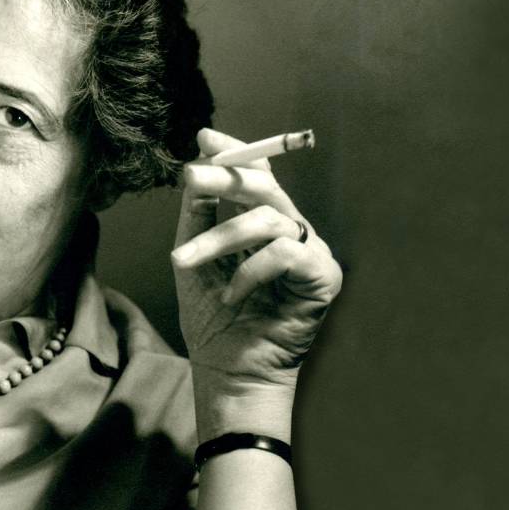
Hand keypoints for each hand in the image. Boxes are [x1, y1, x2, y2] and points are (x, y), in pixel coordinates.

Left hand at [172, 128, 342, 440]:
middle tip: (191, 176)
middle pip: (266, 187)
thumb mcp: (193, 258)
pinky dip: (248, 270)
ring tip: (184, 262)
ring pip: (267, 219)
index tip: (205, 138)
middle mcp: (291, 232)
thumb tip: (195, 170)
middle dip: (225, 176)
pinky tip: (230, 295)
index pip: (258, 176)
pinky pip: (283, 253)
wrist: (228, 370)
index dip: (236, 152)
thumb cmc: (212, 319)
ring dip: (218, 238)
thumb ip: (197, 216)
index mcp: (262, 225)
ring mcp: (311, 253)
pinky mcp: (324, 277)